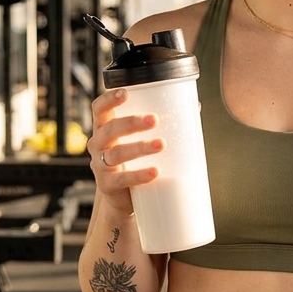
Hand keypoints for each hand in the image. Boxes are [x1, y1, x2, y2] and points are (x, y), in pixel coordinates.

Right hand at [88, 88, 163, 215]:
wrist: (123, 199)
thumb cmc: (133, 162)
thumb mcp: (139, 140)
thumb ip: (161, 124)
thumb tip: (193, 106)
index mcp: (104, 129)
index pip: (99, 109)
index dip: (109, 99)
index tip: (125, 92)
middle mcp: (98, 145)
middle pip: (110, 129)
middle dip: (131, 122)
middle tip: (155, 119)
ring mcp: (100, 166)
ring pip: (117, 153)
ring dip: (140, 147)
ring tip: (161, 144)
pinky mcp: (107, 186)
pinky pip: (122, 179)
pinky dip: (139, 175)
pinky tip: (155, 172)